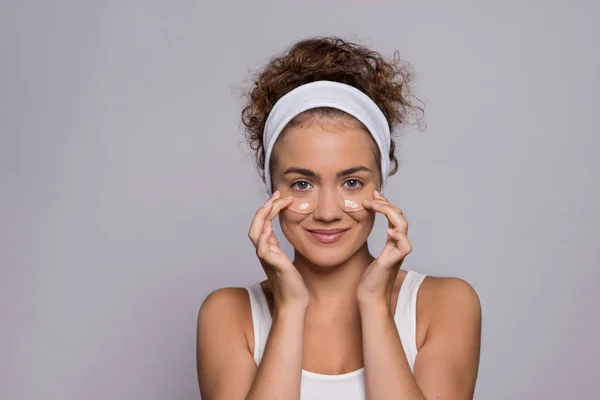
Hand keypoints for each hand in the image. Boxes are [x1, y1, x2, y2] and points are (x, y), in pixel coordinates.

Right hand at [248, 190, 308, 310]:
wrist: (294, 301)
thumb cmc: (291, 281)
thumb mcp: (285, 258)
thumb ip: (279, 246)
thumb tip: (282, 232)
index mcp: (267, 248)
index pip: (263, 223)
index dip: (269, 208)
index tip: (280, 196)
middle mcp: (264, 251)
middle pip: (256, 225)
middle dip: (265, 208)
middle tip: (277, 195)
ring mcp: (267, 258)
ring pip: (255, 234)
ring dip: (262, 217)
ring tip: (271, 205)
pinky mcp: (274, 266)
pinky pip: (263, 250)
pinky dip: (263, 239)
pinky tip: (269, 229)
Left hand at [357, 190, 411, 304]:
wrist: (369, 297)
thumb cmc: (368, 278)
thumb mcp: (368, 253)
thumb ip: (369, 240)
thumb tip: (360, 225)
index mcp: (393, 242)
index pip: (394, 216)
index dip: (386, 203)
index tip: (374, 194)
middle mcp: (398, 245)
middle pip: (400, 217)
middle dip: (386, 204)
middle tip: (371, 199)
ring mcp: (397, 253)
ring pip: (403, 226)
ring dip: (389, 212)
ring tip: (375, 206)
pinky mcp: (393, 262)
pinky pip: (404, 246)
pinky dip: (399, 235)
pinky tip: (389, 230)